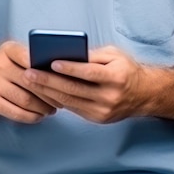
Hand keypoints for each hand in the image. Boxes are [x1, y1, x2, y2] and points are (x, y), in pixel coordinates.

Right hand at [0, 41, 57, 123]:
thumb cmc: (6, 67)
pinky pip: (15, 112)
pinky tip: (39, 116)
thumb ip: (33, 57)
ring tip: (53, 109)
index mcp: (7, 49)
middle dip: (49, 93)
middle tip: (62, 100)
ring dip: (43, 107)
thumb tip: (62, 68)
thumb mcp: (14, 55)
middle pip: (30, 81)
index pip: (29, 57)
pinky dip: (31, 116)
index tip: (61, 78)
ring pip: (25, 99)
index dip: (46, 69)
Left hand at [23, 45, 148, 123]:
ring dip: (47, 92)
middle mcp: (109, 96)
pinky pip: (73, 108)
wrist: (144, 94)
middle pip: (74, 89)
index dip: (70, 68)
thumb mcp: (114, 55)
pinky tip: (43, 92)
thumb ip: (92, 55)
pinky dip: (57, 100)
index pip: (89, 73)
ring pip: (70, 101)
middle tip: (29, 73)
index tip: (51, 62)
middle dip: (48, 81)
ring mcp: (103, 111)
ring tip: (30, 82)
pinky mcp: (97, 119)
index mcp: (116, 77)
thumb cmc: (126, 69)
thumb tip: (66, 54)